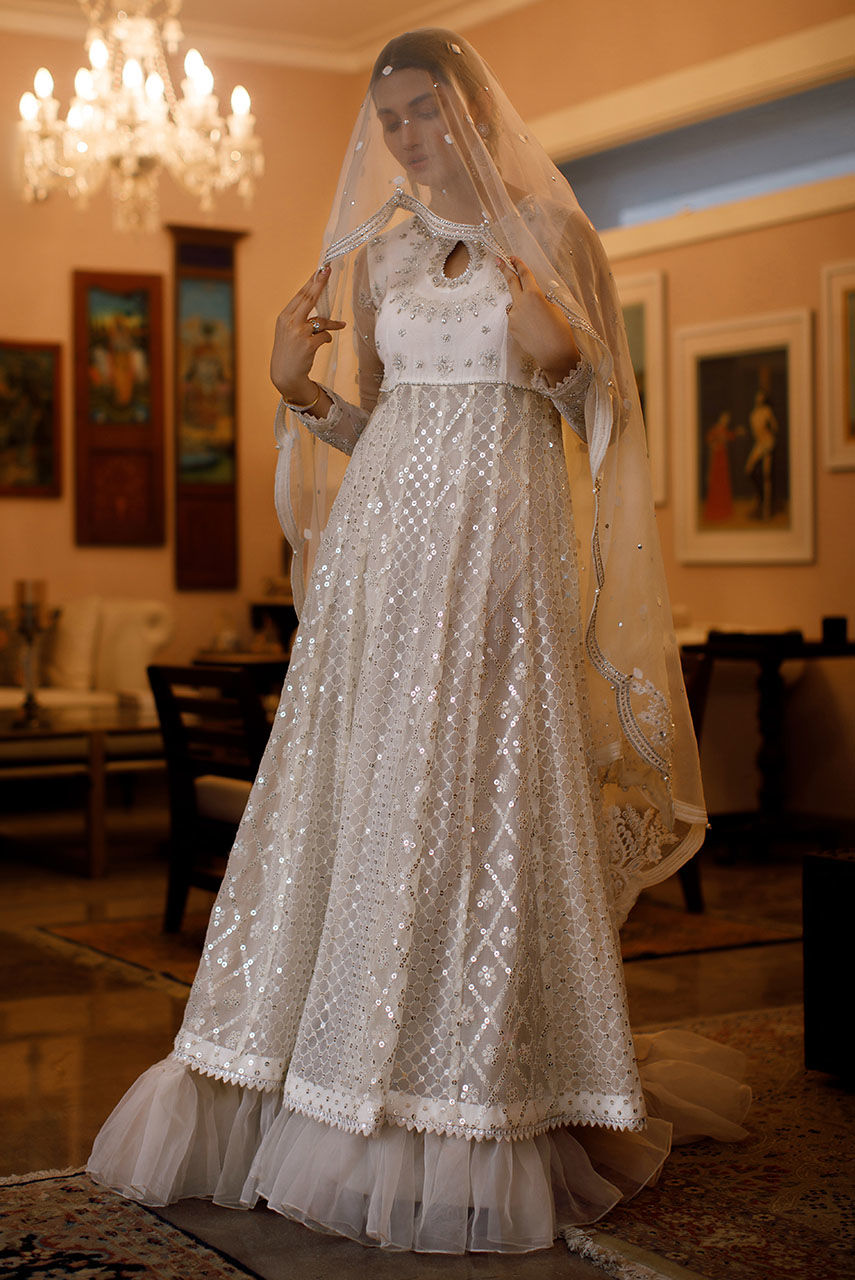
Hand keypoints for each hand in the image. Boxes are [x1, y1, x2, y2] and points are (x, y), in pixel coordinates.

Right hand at [270, 265, 345, 407]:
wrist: (285, 375)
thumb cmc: (289, 352)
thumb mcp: (289, 331)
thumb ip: (300, 317)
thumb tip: (317, 303)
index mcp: (284, 317)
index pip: (300, 295)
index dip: (311, 282)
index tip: (320, 269)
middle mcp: (290, 322)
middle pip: (308, 298)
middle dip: (319, 283)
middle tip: (328, 270)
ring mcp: (298, 333)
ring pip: (321, 320)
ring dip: (333, 323)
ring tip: (341, 325)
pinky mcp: (308, 345)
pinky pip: (325, 336)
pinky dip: (327, 337)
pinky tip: (324, 342)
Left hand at [497, 256, 579, 382]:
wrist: (554, 354)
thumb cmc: (559, 330)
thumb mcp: (554, 309)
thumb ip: (541, 300)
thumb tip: (532, 300)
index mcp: (534, 295)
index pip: (524, 274)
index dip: (519, 264)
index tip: (512, 257)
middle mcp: (520, 303)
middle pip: (511, 282)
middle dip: (504, 269)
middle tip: (498, 260)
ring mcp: (513, 316)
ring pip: (515, 304)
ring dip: (522, 306)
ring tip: (537, 320)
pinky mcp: (511, 327)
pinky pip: (516, 318)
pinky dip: (523, 319)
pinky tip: (533, 329)